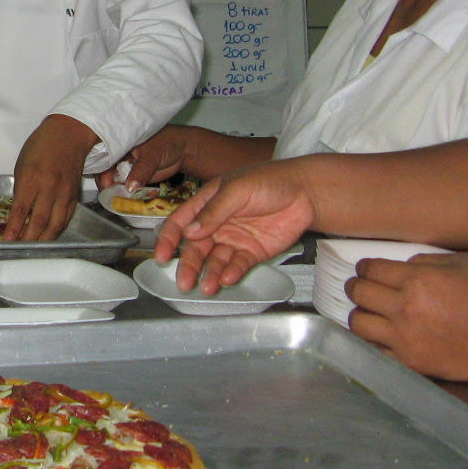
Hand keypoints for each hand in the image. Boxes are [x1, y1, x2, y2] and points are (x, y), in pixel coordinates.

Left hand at [4, 115, 96, 242]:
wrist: (69, 134)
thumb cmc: (40, 146)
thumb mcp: (22, 164)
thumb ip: (21, 189)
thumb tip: (18, 213)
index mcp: (31, 177)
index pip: (21, 209)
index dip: (14, 227)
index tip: (7, 240)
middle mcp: (49, 187)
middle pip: (40, 220)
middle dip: (29, 238)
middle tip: (20, 249)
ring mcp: (64, 192)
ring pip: (55, 223)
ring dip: (44, 239)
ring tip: (34, 247)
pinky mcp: (74, 195)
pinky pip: (66, 217)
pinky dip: (57, 229)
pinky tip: (49, 236)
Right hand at [98, 126, 191, 190]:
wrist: (183, 151)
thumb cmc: (166, 143)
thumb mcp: (152, 155)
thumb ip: (140, 171)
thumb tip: (129, 187)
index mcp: (120, 143)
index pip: (105, 157)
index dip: (103, 170)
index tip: (106, 184)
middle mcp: (120, 156)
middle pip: (106, 171)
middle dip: (107, 183)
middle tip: (110, 194)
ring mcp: (126, 168)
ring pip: (115, 181)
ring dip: (115, 191)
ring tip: (117, 198)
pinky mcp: (134, 179)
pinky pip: (126, 188)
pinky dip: (126, 194)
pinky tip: (125, 199)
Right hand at [153, 161, 315, 292]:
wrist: (306, 192)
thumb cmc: (268, 180)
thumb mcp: (236, 190)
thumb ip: (214, 212)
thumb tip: (189, 233)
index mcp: (207, 204)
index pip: (180, 223)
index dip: (169, 239)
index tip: (162, 256)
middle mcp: (217, 224)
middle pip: (196, 248)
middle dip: (189, 265)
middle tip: (184, 282)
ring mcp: (235, 239)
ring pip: (215, 260)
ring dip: (209, 274)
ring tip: (207, 287)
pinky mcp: (253, 252)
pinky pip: (237, 265)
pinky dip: (231, 273)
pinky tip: (226, 279)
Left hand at [346, 253, 467, 381]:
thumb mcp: (461, 265)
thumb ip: (426, 261)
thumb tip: (402, 266)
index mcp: (416, 280)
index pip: (371, 269)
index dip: (364, 267)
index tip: (364, 270)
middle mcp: (404, 307)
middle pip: (358, 293)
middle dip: (355, 286)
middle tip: (358, 287)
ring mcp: (403, 336)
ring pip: (357, 322)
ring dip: (358, 314)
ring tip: (365, 312)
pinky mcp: (407, 360)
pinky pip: (372, 349)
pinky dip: (370, 341)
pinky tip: (375, 335)